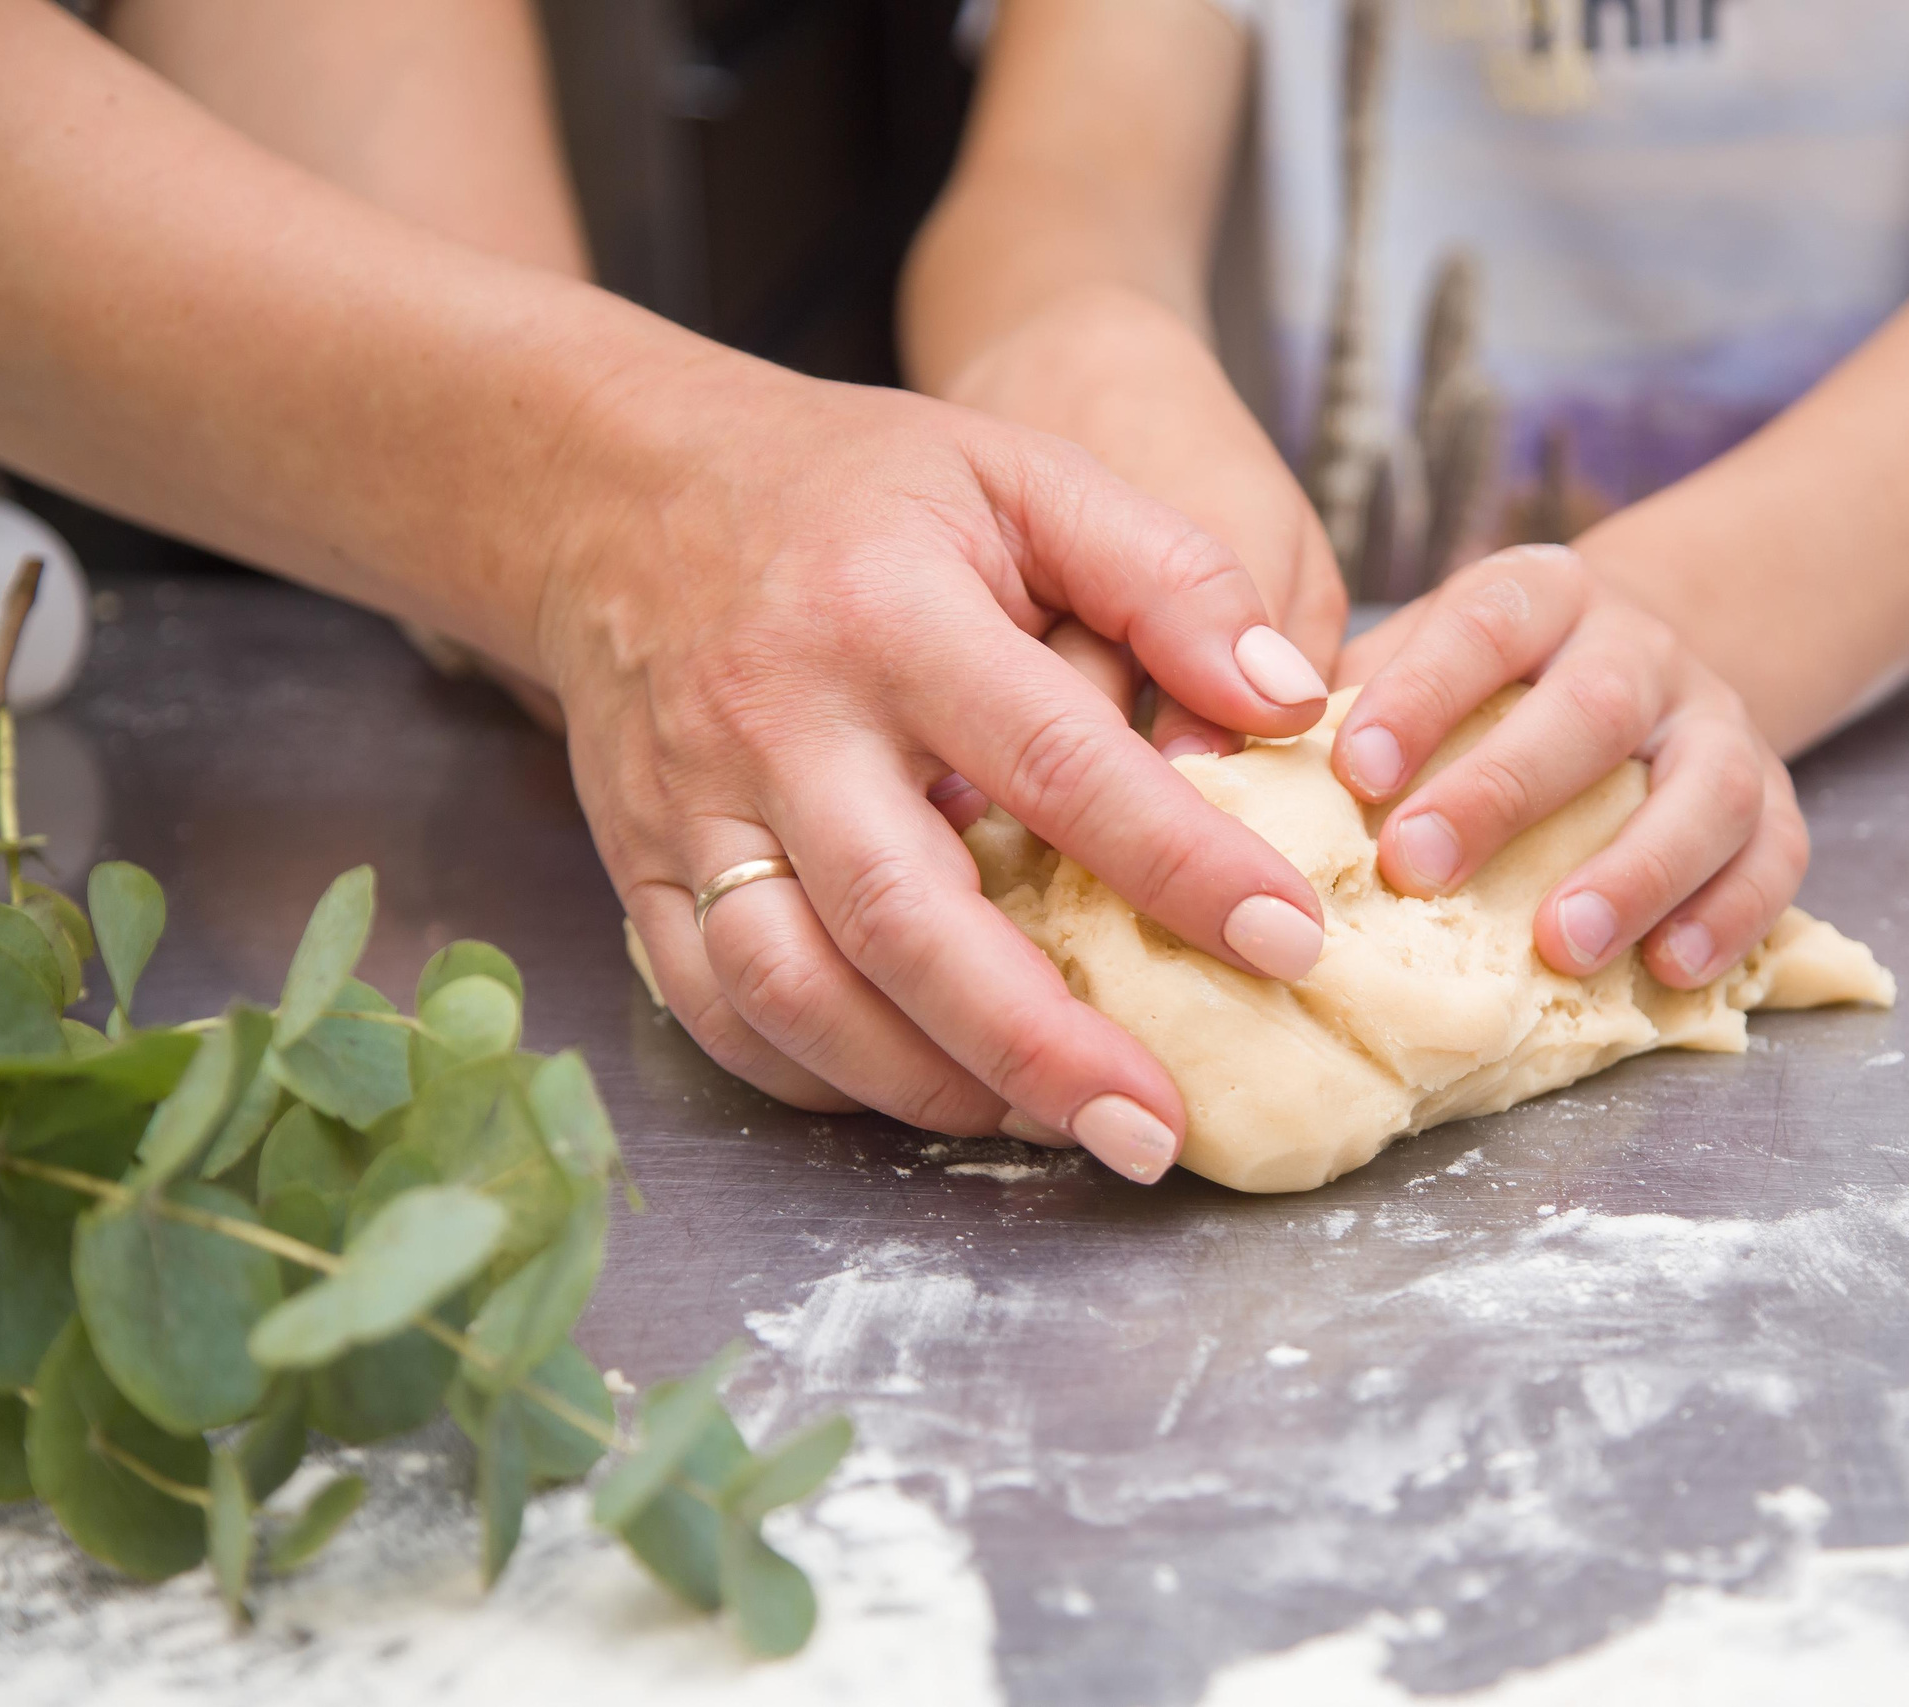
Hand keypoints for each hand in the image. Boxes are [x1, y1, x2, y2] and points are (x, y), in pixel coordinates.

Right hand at [539, 361, 1337, 1181]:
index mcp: (892, 614)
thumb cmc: (854, 489)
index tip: (1288, 942)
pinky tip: (930, 1092)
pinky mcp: (640, 871)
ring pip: (798, 993)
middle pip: (907, 919)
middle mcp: (782, 724)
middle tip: (1159, 1130)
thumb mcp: (1022, 474)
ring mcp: (695, 809)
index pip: (1055, 762)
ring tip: (1063, 1127)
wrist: (616, 488)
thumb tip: (1291, 703)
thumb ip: (1167, 576)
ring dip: (932, 1086)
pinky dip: (823, 1080)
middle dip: (1041, 1045)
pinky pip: (720, 1013)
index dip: (1178, 862)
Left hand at [1333, 546, 1805, 988]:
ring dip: (1635, 869)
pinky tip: (1672, 971)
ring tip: (1561, 944)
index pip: (1484, 624)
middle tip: (1420, 867)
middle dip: (1505, 790)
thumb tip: (1211, 776)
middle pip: (1590, 708)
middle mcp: (1639, 647)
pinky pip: (1776, 854)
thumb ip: (1340, 712)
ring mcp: (1717, 721)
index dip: (1421, 694)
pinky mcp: (1774, 798)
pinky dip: (1732, 914)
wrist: (1637, 670)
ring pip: (1703, 786)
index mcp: (1542, 594)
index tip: (1354, 772)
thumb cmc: (1486, 692)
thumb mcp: (1418, 665)